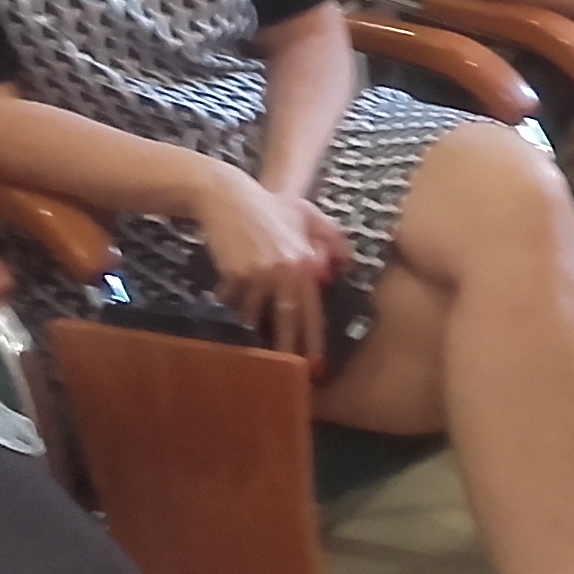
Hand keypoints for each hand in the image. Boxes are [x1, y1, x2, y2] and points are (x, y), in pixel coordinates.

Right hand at [195, 172, 340, 361]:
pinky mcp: (233, 275)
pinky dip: (232, 304)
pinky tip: (229, 300)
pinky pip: (233, 302)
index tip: (317, 366)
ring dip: (253, 326)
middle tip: (291, 377)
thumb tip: (346, 267)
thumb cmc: (270, 205)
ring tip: (251, 342)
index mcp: (305, 262)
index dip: (314, 340)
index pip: (312, 310)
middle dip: (289, 351)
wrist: (227, 196)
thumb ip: (331, 238)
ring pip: (255, 315)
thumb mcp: (307, 214)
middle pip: (288, 320)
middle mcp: (284, 271)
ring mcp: (257, 274)